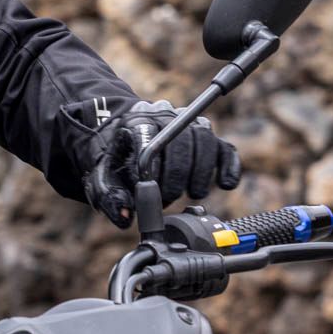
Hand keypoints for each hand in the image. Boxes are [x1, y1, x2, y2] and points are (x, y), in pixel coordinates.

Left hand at [77, 100, 240, 226]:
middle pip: (182, 138)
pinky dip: (228, 166)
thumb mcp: (104, 177)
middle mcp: (164, 117)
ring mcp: (187, 124)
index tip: (152, 190)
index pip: (151, 138)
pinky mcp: (206, 137)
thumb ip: (110, 196)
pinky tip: (224, 184)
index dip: (155, 169)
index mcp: (135, 123)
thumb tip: (126, 217)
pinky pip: (224, 147)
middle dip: (178, 175)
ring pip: (205, 139)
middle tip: (170, 197)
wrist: (123, 140)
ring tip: (192, 193)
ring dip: (201, 173)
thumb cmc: (116, 161)